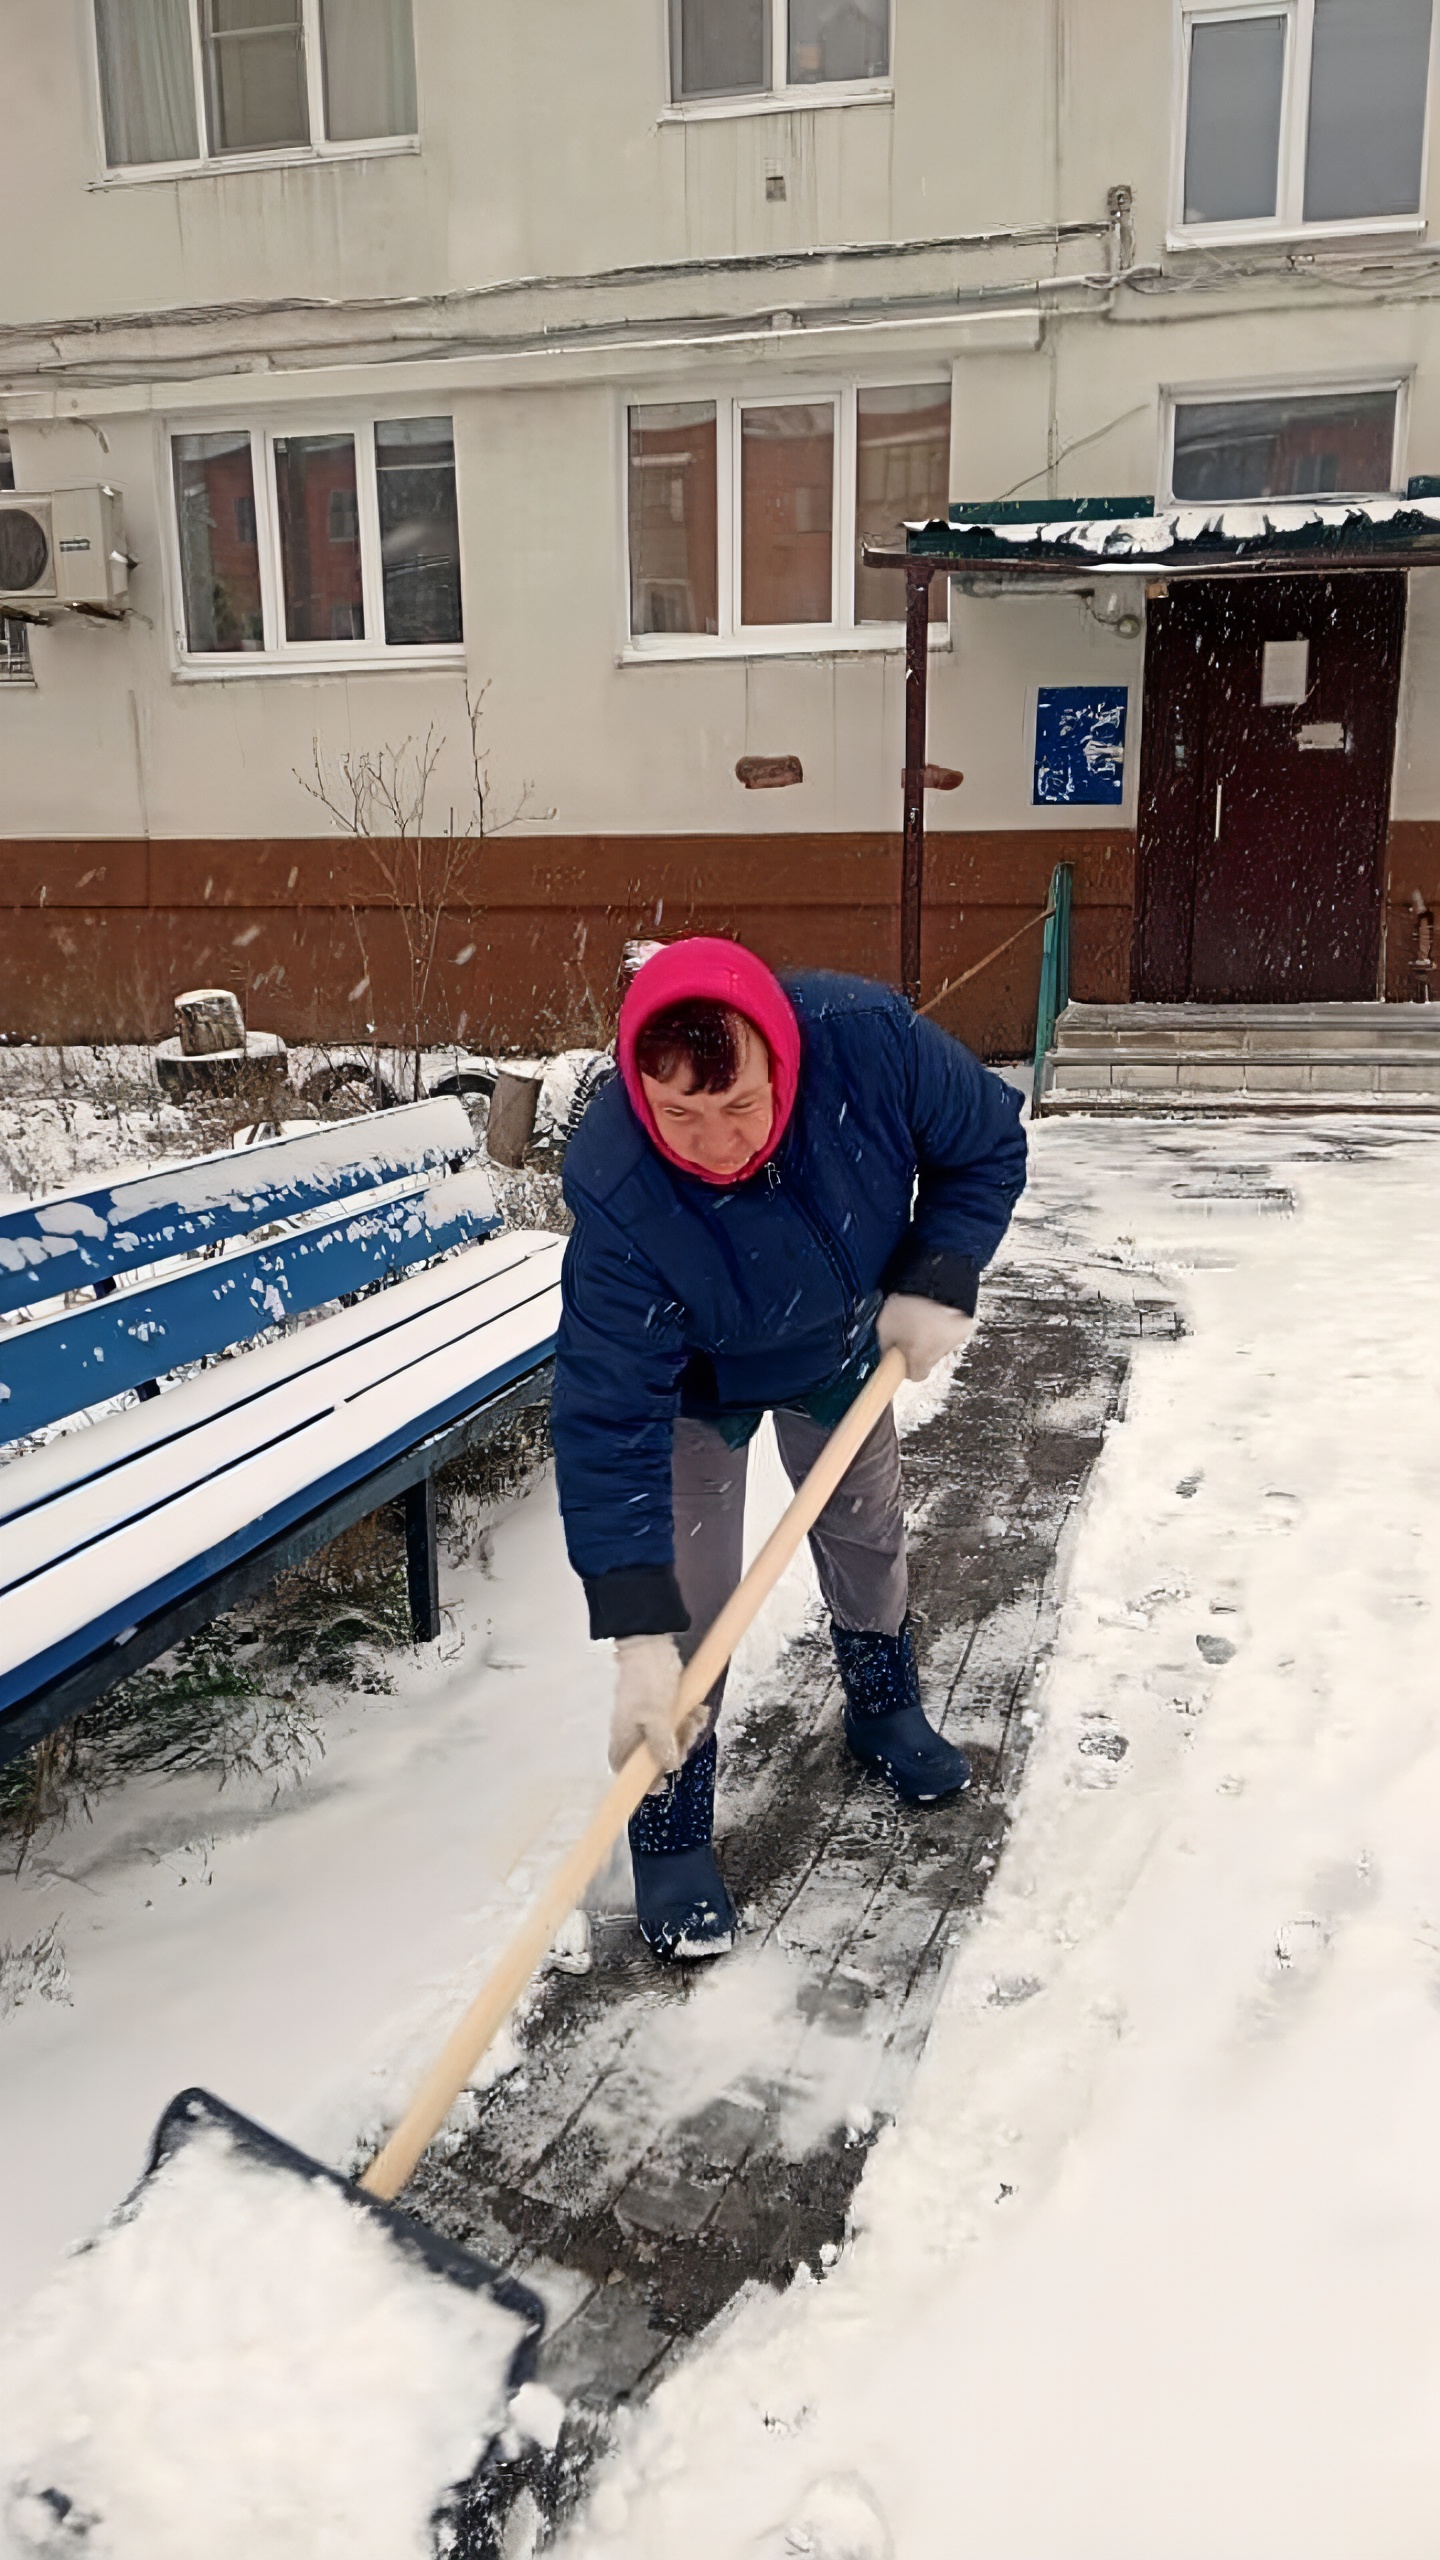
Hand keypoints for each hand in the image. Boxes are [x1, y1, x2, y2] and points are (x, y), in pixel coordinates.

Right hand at [610, 1634, 707, 1782]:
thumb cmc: (650, 1682)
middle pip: (653, 1754)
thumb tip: (669, 1767)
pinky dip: (689, 1717)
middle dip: (676, 1748)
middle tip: (689, 1734)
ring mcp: (648, 1716)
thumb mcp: (657, 1716)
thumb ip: (661, 1744)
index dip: (639, 1780)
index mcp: (624, 1734)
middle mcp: (633, 1728)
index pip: (623, 1766)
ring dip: (687, 1730)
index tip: (663, 1782)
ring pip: (669, 1736)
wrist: (650, 1643)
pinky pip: (676, 1720)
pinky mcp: (662, 1705)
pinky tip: (699, 1710)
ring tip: (698, 1716)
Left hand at [877, 1291, 974, 1383]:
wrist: (935, 1282)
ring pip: (939, 1346)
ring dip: (931, 1337)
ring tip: (922, 1318)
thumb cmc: (906, 1307)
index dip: (907, 1368)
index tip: (901, 1356)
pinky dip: (943, 1326)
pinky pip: (950, 1332)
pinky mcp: (965, 1328)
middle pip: (928, 1360)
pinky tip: (936, 1312)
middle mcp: (940, 1355)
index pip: (915, 1376)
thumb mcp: (884, 1326)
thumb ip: (885, 1347)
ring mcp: (955, 1341)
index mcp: (920, 1359)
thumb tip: (888, 1355)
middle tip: (910, 1332)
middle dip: (919, 1349)